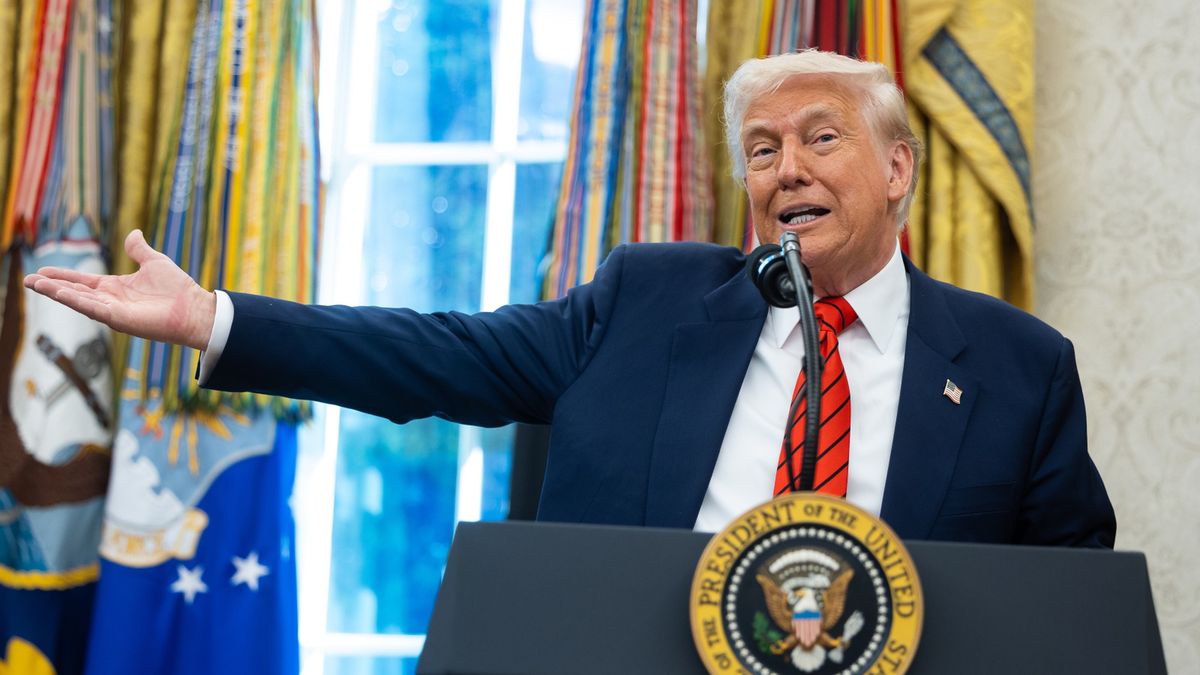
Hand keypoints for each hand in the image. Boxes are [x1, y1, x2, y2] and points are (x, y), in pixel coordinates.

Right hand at [23, 230, 216, 349]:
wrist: (195, 309)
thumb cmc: (178, 289)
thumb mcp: (154, 262)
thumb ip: (139, 250)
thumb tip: (134, 233)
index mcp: (115, 288)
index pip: (82, 281)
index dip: (62, 275)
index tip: (41, 270)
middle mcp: (110, 301)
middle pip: (74, 292)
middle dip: (51, 286)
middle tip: (27, 280)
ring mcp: (113, 312)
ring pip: (78, 301)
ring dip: (57, 293)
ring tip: (35, 284)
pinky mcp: (120, 320)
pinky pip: (93, 309)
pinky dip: (75, 301)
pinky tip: (59, 293)